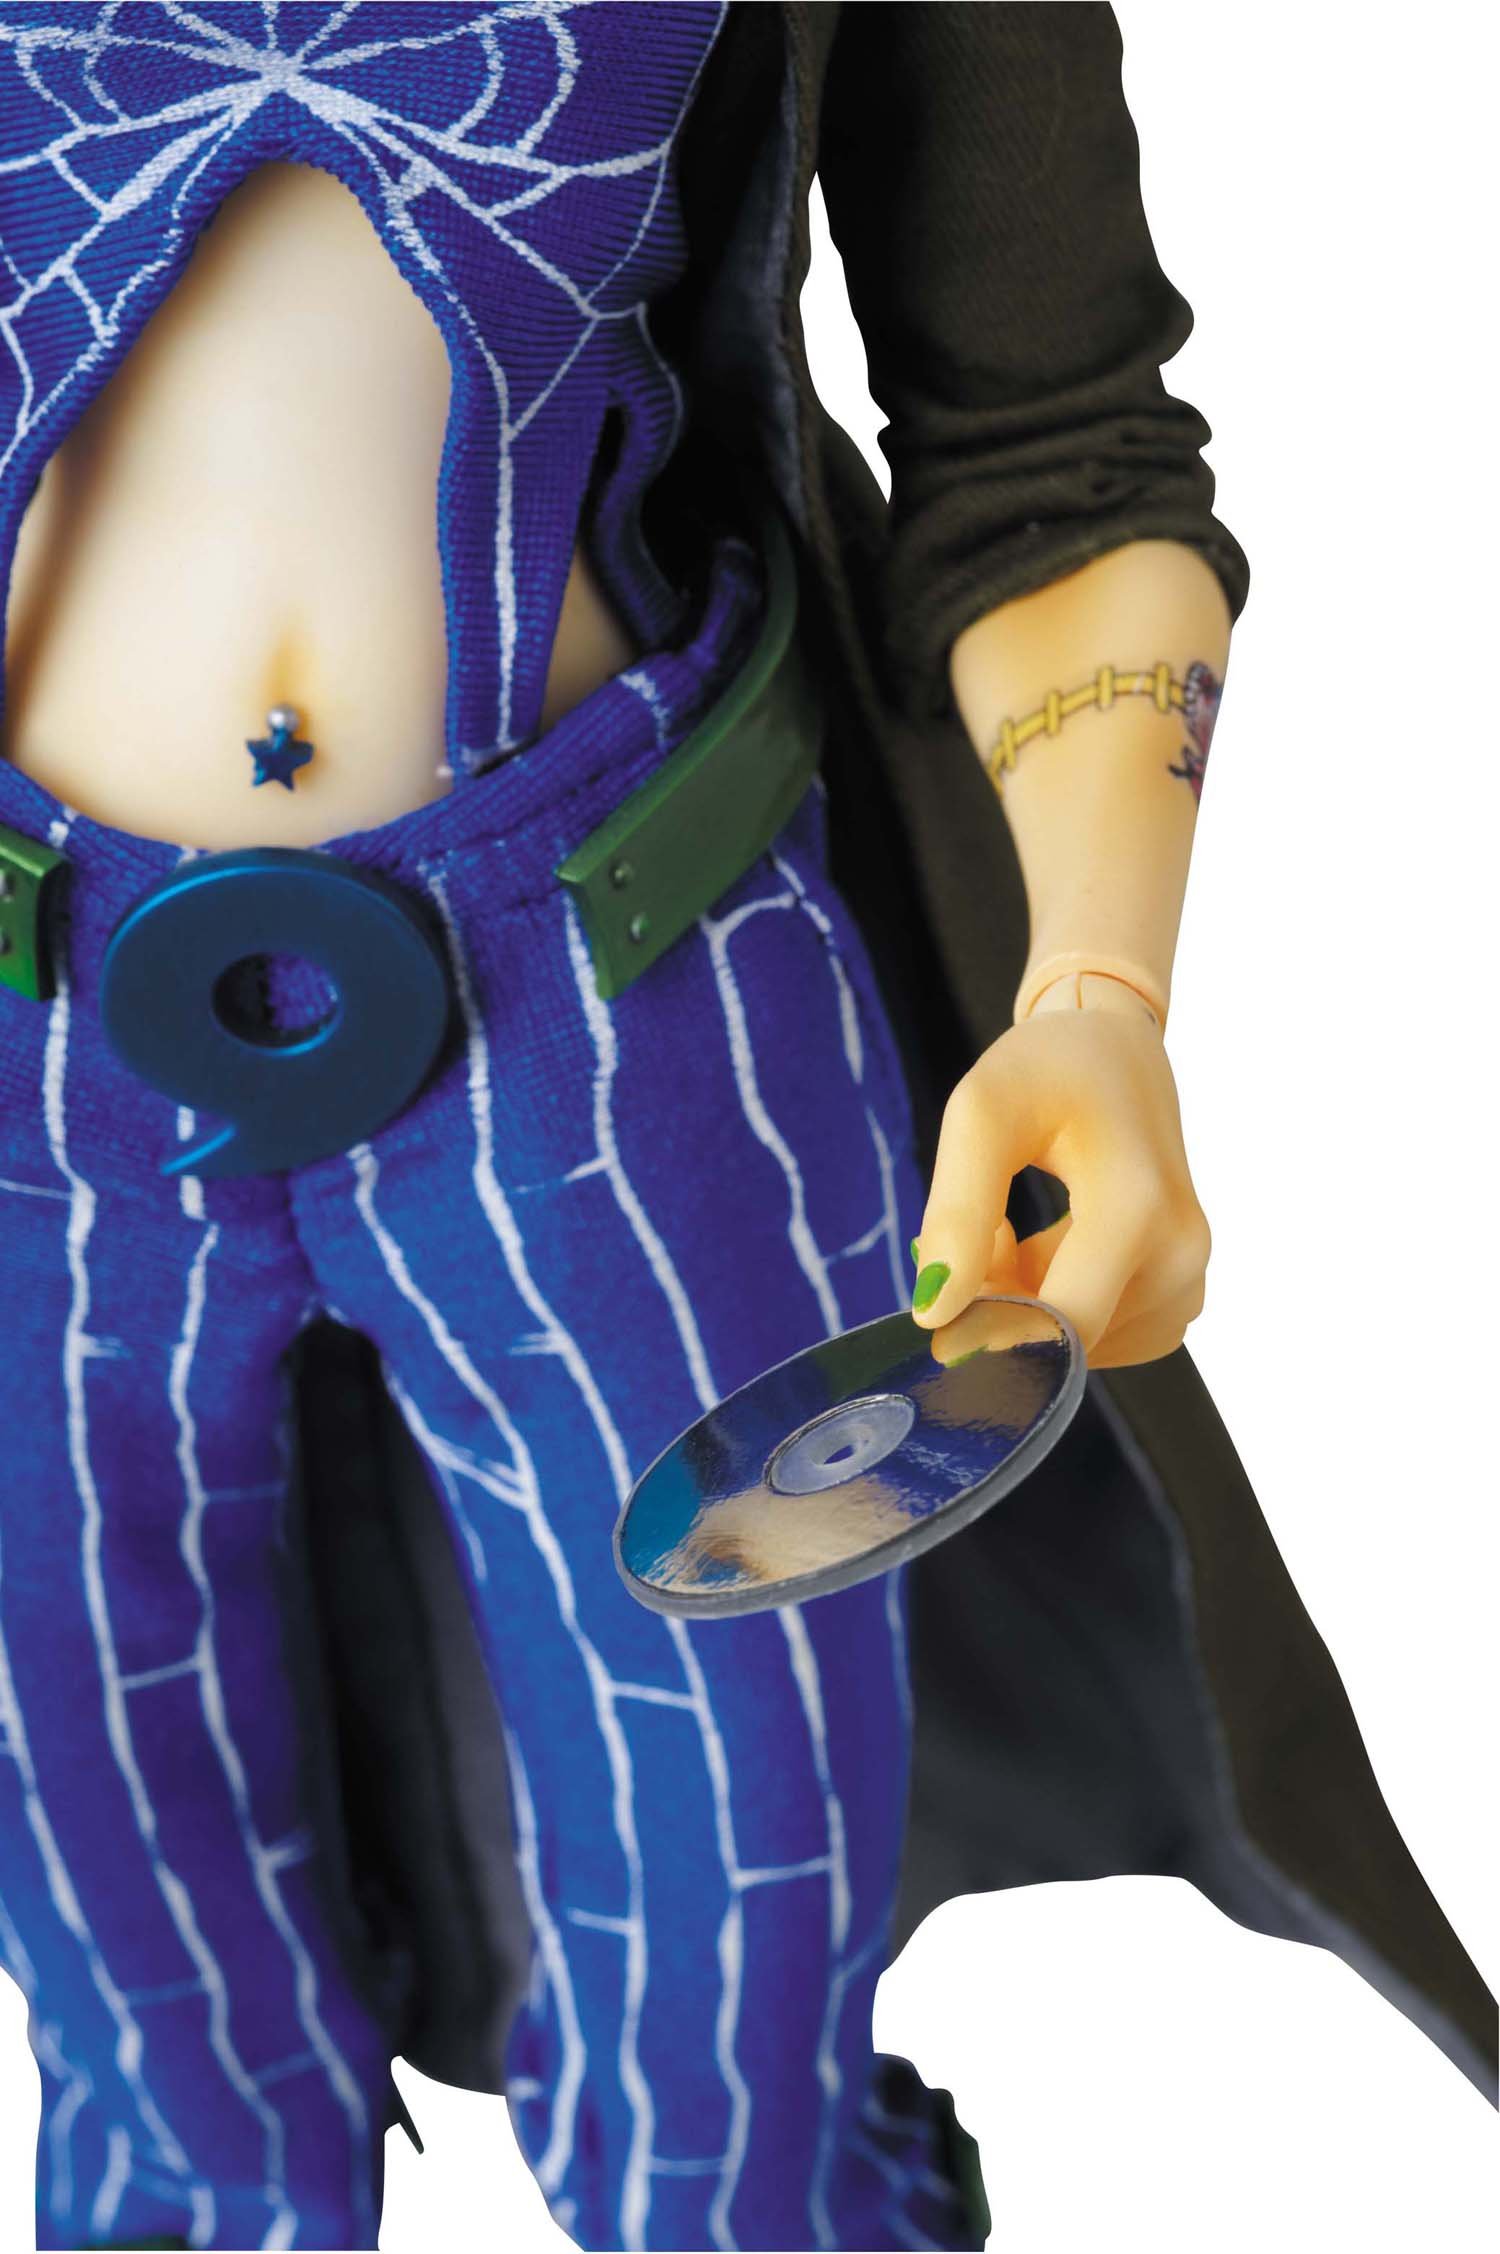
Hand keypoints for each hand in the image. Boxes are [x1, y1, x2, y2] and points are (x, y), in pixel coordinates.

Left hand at [909, 1009, 1209, 1367]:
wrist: (1115, 1054)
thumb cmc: (1047, 1071)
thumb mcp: (983, 1115)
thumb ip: (957, 1212)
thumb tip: (935, 1311)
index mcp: (1140, 1206)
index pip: (1063, 1324)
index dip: (989, 1337)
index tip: (935, 1317)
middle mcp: (1179, 1254)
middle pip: (1062, 1335)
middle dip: (1002, 1303)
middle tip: (980, 1232)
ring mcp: (1187, 1280)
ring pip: (1076, 1341)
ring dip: (1026, 1302)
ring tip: (1013, 1232)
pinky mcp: (1180, 1296)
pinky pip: (1098, 1336)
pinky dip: (1058, 1305)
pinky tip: (1048, 1251)